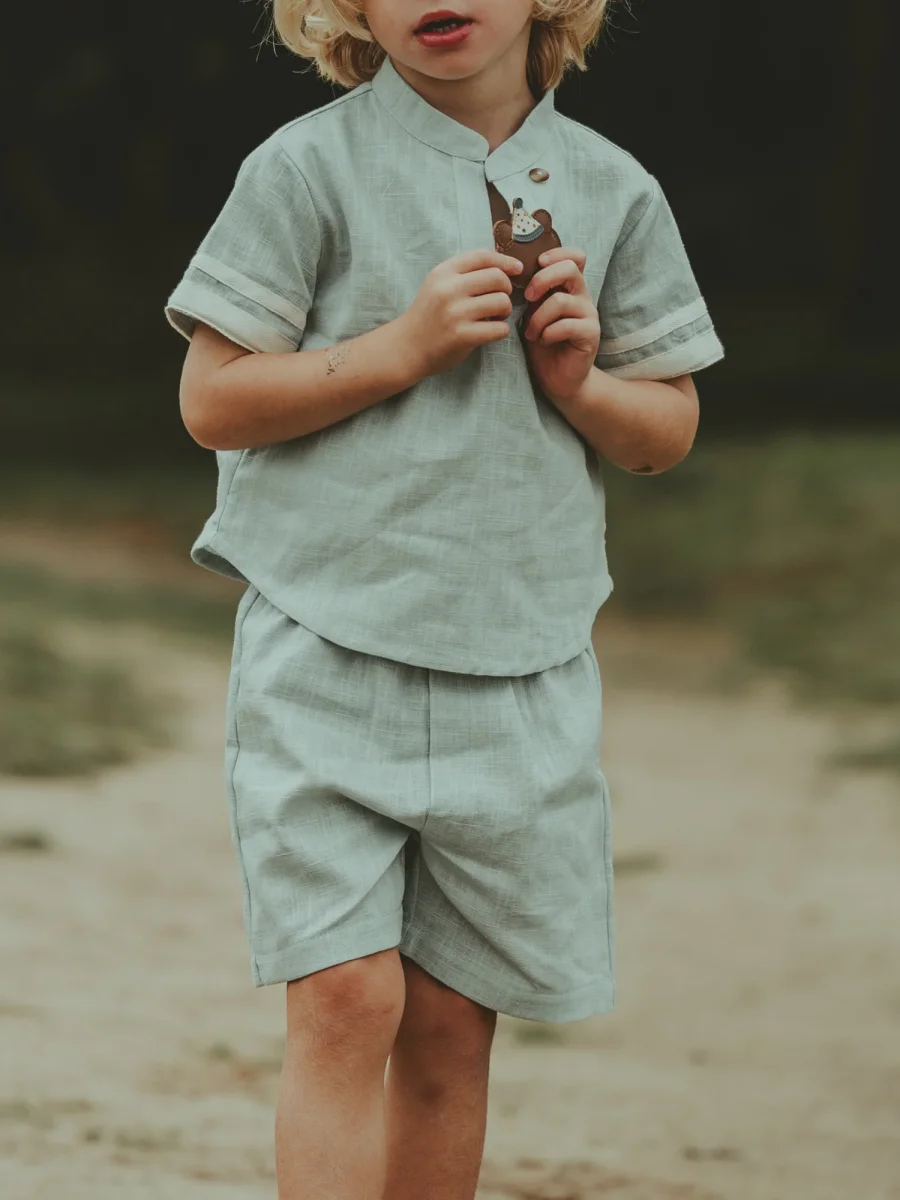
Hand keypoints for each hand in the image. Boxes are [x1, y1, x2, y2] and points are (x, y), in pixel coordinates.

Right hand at [397, 249, 522, 377]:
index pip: (482, 256)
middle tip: (499, 302)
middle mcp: (449, 289)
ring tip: (494, 318)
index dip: (505, 261)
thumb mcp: (437, 285)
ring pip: (502, 302)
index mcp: (444, 272)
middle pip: (497, 278)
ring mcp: (456, 313)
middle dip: (506, 289)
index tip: (517, 269)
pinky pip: (500, 328)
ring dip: (505, 311)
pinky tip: (490, 332)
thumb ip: (463, 275)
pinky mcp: (463, 336)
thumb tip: (505, 268)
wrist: (406, 347)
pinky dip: (501, 330)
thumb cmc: (428, 316)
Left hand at [520, 247, 600, 403]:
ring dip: (538, 317)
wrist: (557, 378)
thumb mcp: (532, 312)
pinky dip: (548, 333)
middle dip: (542, 280)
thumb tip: (510, 272)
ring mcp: (589, 314)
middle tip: (527, 298)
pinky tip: (543, 341)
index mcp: (569, 287)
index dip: (557, 254)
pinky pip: (567, 325)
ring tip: (531, 333)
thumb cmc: (542, 343)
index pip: (575, 256)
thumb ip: (532, 293)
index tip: (537, 265)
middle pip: (569, 269)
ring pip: (562, 300)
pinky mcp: (590, 334)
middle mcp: (583, 296)